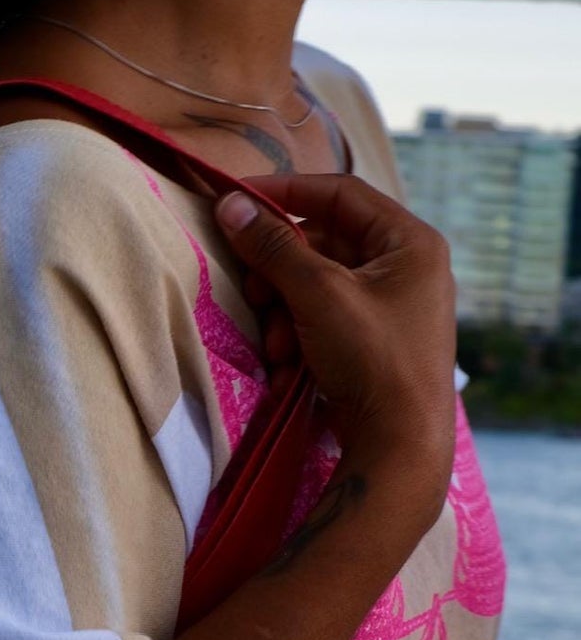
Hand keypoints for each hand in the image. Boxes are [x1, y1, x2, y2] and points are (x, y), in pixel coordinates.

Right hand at [215, 173, 456, 506]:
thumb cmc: (372, 359)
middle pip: (323, 245)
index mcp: (410, 242)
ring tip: (278, 348)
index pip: (339, 194)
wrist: (400, 447)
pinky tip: (290, 371)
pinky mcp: (374, 345)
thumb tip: (230, 205)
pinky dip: (300, 341)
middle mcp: (407, 268)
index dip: (286, 192)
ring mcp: (391, 309)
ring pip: (317, 288)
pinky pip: (325, 323)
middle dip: (280, 274)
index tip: (237, 202)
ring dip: (284, 315)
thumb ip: (274, 247)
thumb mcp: (319, 295)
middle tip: (253, 293)